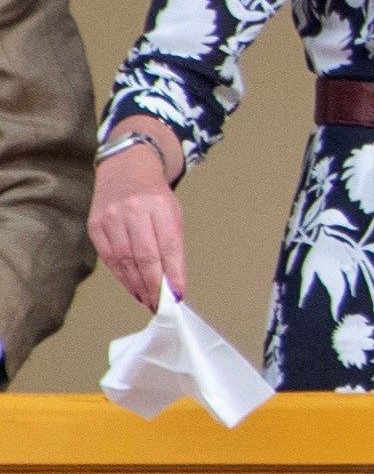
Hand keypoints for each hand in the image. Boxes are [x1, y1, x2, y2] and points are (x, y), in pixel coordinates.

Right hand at [88, 127, 186, 308]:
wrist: (125, 168)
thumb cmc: (154, 196)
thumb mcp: (172, 212)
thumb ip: (173, 244)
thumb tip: (173, 280)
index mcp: (159, 206)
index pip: (168, 246)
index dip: (173, 273)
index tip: (178, 294)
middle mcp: (133, 211)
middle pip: (144, 256)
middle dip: (154, 285)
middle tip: (161, 304)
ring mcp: (110, 218)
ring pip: (124, 260)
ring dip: (137, 285)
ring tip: (148, 300)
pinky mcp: (94, 225)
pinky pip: (108, 257)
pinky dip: (121, 276)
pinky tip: (132, 287)